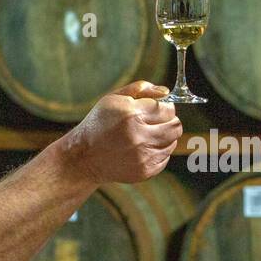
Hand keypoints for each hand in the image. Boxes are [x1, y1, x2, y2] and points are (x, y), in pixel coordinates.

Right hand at [63, 80, 182, 183]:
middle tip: (156, 122)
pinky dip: (158, 151)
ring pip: (173, 142)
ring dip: (163, 137)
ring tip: (145, 135)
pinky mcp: (146, 171)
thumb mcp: (113, 98)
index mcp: (131, 114)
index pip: (168, 109)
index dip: (165, 108)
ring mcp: (143, 156)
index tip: (157, 109)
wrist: (84, 157)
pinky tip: (142, 148)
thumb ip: (141, 89)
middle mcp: (139, 136)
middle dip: (169, 121)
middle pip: (175, 126)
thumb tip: (166, 92)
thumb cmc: (99, 123)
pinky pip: (166, 157)